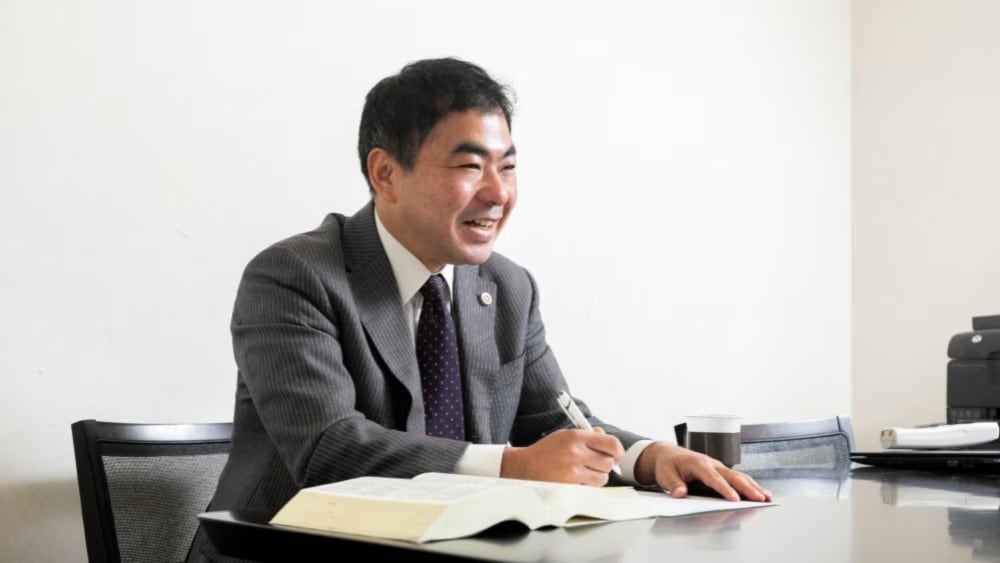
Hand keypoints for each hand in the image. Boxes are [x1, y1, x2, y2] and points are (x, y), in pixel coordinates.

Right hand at [500, 427, 623, 485]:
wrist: (525, 467)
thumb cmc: (546, 451)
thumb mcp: (565, 436)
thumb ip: (587, 435)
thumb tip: (605, 435)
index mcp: (576, 436)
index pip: (611, 443)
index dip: (618, 451)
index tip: (616, 455)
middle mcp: (576, 452)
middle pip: (609, 462)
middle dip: (605, 465)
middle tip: (595, 464)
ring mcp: (573, 470)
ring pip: (602, 478)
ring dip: (597, 477)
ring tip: (585, 473)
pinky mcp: (569, 486)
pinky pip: (590, 488)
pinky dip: (587, 486)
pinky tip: (576, 480)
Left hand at [635, 442, 771, 501]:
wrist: (669, 454)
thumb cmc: (668, 464)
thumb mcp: (665, 474)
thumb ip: (674, 484)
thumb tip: (680, 493)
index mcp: (698, 463)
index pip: (713, 478)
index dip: (725, 489)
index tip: (734, 499)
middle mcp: (712, 464)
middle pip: (732, 476)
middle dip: (747, 488)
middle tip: (759, 499)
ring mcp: (719, 467)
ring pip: (739, 476)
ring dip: (753, 487)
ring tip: (766, 498)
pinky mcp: (722, 472)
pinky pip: (739, 478)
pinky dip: (751, 485)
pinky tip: (762, 494)